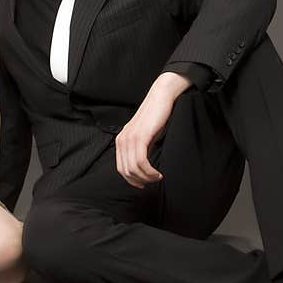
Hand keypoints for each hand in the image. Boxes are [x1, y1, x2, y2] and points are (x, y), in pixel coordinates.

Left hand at [115, 72, 190, 187]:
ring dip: (146, 177)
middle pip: (125, 171)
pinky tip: (157, 173)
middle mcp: (122, 139)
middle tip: (153, 181)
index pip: (121, 168)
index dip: (131, 180)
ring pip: (133, 168)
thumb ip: (140, 149)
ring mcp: (129, 138)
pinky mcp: (139, 136)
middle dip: (140, 181)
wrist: (161, 97)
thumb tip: (142, 167)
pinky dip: (149, 171)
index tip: (143, 184)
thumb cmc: (156, 117)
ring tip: (157, 177)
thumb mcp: (145, 136)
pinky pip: (140, 161)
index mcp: (121, 140)